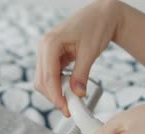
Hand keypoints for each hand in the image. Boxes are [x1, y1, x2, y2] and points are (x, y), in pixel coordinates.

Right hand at [34, 0, 124, 116]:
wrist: (102, 14)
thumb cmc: (96, 25)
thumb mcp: (90, 52)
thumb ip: (82, 74)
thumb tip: (77, 93)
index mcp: (50, 43)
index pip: (48, 76)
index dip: (55, 95)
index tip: (65, 108)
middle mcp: (44, 47)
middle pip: (42, 81)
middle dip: (54, 97)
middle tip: (70, 109)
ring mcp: (46, 51)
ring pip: (44, 80)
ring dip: (55, 92)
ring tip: (72, 101)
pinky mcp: (52, 55)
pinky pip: (50, 75)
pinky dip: (58, 85)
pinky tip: (70, 90)